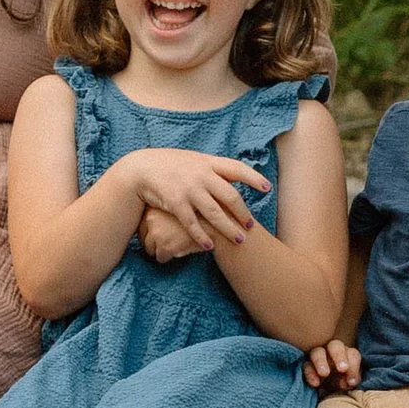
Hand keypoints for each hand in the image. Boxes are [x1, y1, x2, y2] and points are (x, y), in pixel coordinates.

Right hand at [128, 148, 269, 251]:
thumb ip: (213, 169)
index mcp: (208, 162)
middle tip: (250, 226)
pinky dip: (201, 236)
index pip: (237, 168)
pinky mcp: (175, 202)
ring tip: (239, 241)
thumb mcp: (193, 160)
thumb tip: (235, 176)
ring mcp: (189, 189)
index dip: (253, 178)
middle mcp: (201, 175)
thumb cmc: (170, 165)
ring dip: (228, 228)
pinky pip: (192, 223)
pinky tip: (209, 247)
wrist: (141, 168)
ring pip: (214, 213)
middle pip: (230, 196)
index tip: (266, 188)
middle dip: (242, 213)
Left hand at [136, 202, 205, 265]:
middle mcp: (151, 218)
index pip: (143, 224)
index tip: (162, 232)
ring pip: (150, 249)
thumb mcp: (179, 204)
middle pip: (142, 236)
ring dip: (160, 250)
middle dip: (153, 241)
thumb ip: (164, 208)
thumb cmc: (200, 215)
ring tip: (175, 244)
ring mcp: (157, 232)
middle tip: (168, 240)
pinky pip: (160, 258)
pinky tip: (180, 249)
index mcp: (153, 206)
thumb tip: (150, 218)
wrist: (217, 223)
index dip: (152, 230)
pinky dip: (168, 257)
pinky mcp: (165, 246)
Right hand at [304, 339, 361, 391]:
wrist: (325, 390)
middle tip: (342, 369)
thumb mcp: (348, 383)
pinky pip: (306, 366)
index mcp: (346, 354)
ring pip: (317, 352)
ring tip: (324, 374)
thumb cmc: (340, 383)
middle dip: (339, 356)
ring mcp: (317, 355)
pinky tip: (315, 384)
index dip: (354, 366)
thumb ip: (351, 380)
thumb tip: (349, 382)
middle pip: (335, 346)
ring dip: (321, 362)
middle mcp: (332, 351)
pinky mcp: (306, 364)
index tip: (352, 382)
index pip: (352, 354)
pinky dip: (310, 374)